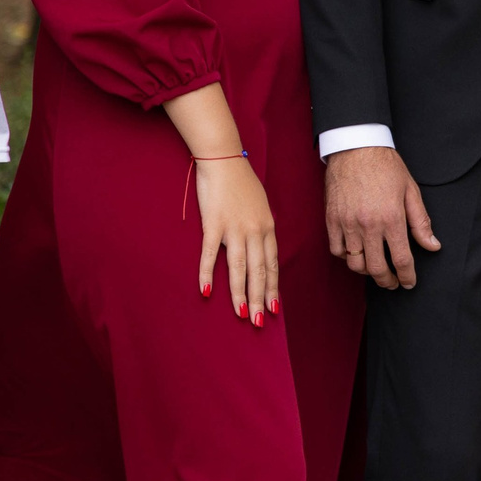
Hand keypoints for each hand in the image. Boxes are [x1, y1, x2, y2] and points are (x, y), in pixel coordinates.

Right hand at [195, 155, 277, 324]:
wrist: (223, 159)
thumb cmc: (241, 182)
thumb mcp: (260, 206)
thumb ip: (261, 228)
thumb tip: (262, 249)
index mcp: (267, 226)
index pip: (272, 263)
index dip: (273, 287)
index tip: (275, 307)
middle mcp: (254, 230)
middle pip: (259, 270)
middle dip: (260, 298)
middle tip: (260, 322)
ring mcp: (234, 227)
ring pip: (239, 267)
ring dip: (240, 293)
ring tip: (242, 315)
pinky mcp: (213, 223)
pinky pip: (210, 253)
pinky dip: (207, 273)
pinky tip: (206, 291)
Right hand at [324, 146, 440, 289]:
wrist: (356, 147)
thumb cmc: (386, 166)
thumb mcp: (410, 191)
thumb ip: (421, 222)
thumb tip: (433, 246)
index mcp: (392, 218)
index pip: (402, 260)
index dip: (407, 276)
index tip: (409, 282)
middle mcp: (369, 225)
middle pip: (377, 268)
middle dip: (387, 281)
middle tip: (392, 283)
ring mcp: (348, 224)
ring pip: (355, 263)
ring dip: (367, 271)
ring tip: (375, 269)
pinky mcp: (332, 220)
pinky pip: (336, 250)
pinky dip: (345, 257)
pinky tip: (355, 253)